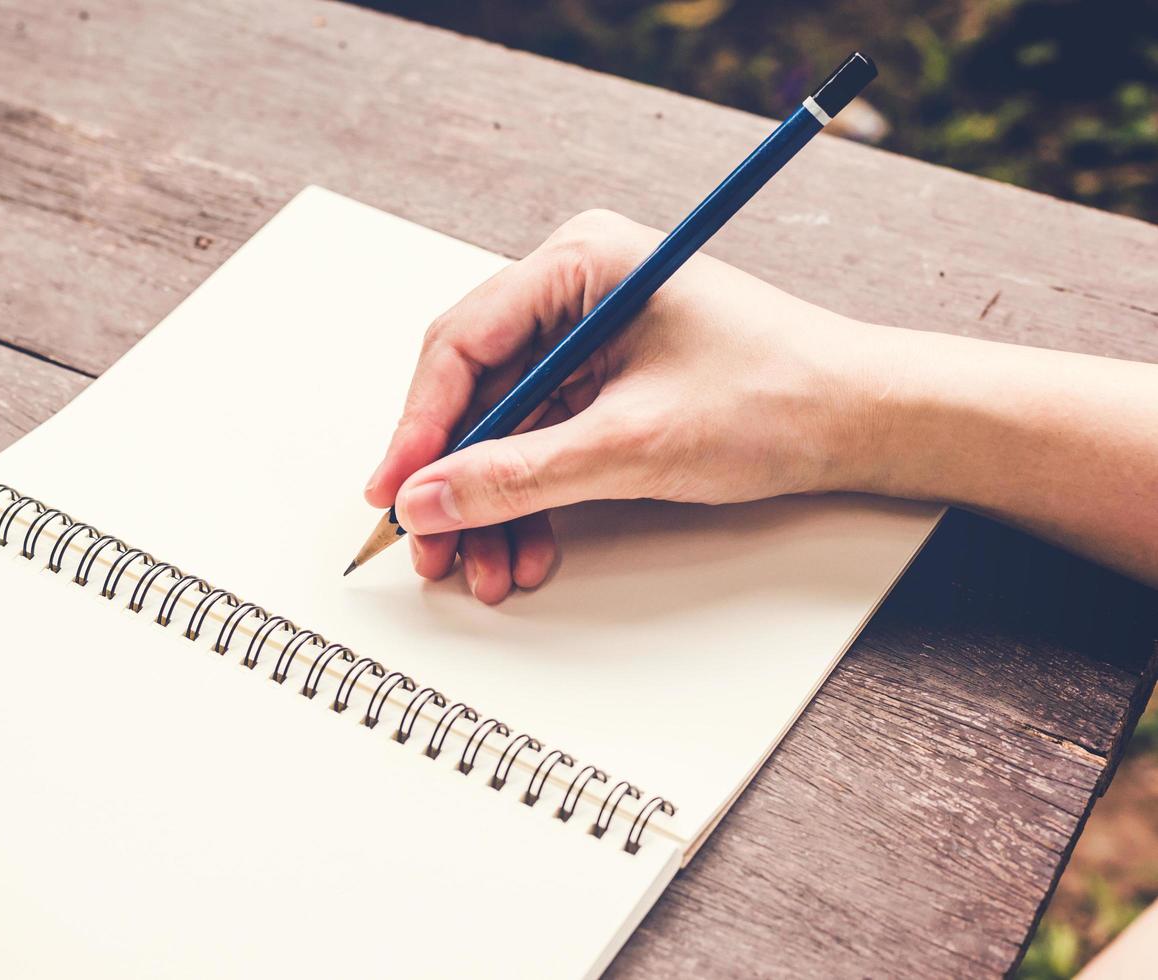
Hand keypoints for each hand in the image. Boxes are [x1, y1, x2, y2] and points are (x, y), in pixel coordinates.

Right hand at [363, 210, 892, 603]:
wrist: (864, 422)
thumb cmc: (777, 397)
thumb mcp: (633, 445)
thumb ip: (519, 475)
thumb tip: (428, 499)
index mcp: (579, 262)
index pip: (461, 342)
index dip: (416, 426)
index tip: (393, 494)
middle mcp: (575, 289)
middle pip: (474, 389)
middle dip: (453, 478)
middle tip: (430, 546)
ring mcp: (589, 336)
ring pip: (503, 426)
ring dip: (490, 502)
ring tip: (485, 569)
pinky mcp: (605, 380)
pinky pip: (542, 440)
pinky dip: (530, 497)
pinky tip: (526, 547)